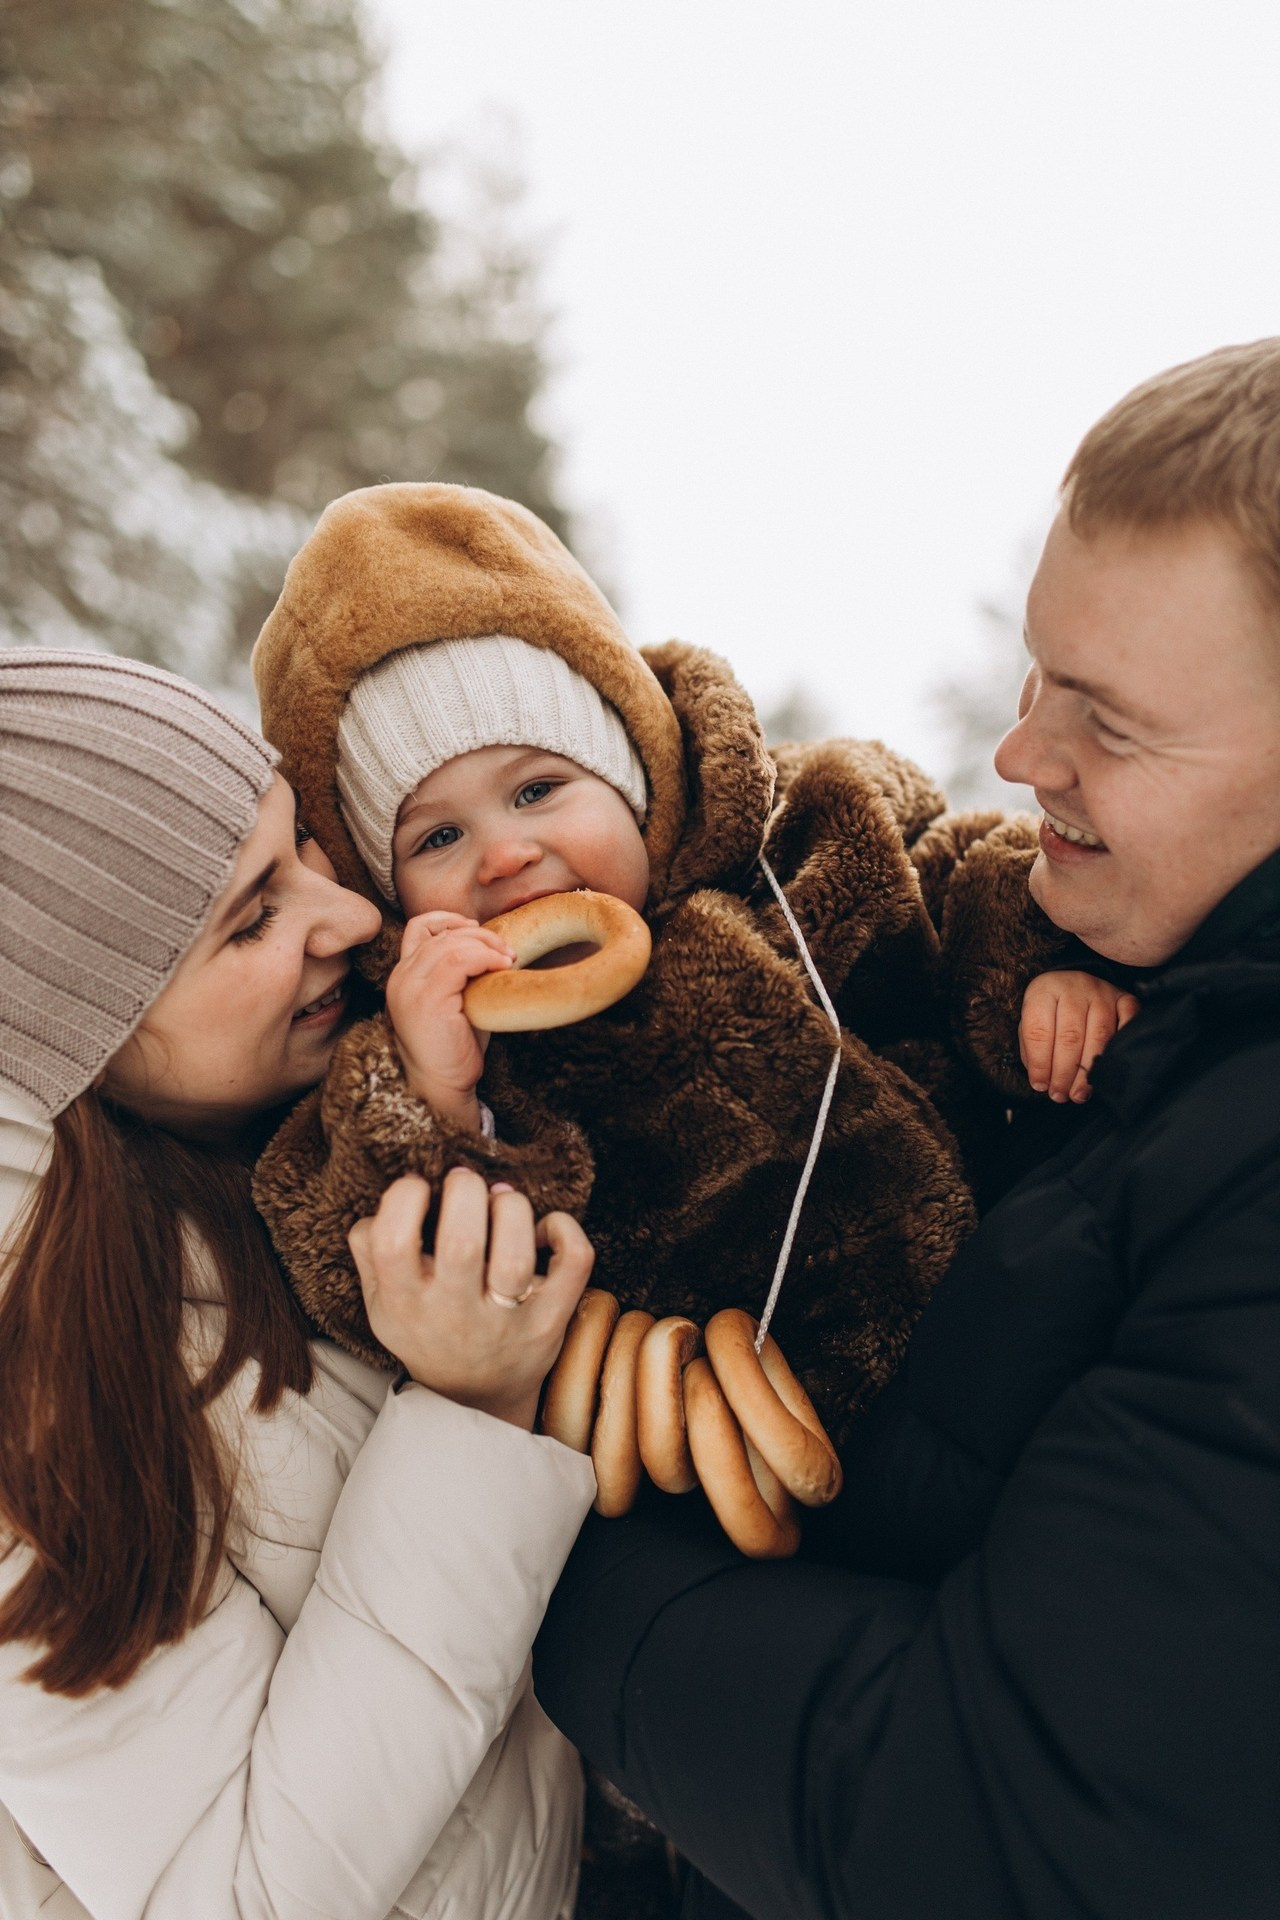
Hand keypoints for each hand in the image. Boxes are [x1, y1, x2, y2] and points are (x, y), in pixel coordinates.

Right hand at [347, 1168, 593, 1428]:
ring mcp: (507, 1321)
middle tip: (464, 1181)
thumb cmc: (426, 1331)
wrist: (475, 1398)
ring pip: (517, 1254)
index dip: (403, 1198)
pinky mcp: (551, 1320)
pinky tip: (544, 1229)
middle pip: (461, 1242)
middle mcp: (454, 1315)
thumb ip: (370, 1250)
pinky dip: (564, 1230)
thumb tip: (388, 1198)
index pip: (392, 1243)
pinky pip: (573, 1263)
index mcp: (405, 1304)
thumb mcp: (381, 1303)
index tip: (417, 1187)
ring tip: (501, 1199)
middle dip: (465, 1191)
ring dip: (511, 1208)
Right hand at [385, 911, 513, 1126]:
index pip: (420, 928)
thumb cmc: (455, 1048)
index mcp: (405, 975)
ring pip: (451, 943)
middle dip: (480, 934)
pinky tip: (502, 967)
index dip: (450, 920)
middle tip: (507, 950)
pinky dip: (485, 957)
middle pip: (441, 933)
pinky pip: (458, 960)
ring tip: (508, 960)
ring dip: (486, 945)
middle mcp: (401, 977)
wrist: (442, 1086)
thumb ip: (465, 973)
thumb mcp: (458, 1001)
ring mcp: (409, 987)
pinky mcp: (426, 1000)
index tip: (478, 929)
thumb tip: (500, 948)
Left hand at [1019, 970, 1139, 1102]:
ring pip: (1099, 1035)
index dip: (1040, 1063)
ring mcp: (1103, 991)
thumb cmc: (1051, 1014)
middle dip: (1065, 1072)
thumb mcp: (1031, 1025)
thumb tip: (1043, 1082)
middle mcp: (1075, 987)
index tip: (1040, 1086)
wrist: (1076, 986)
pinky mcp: (1126, 999)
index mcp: (1044, 990)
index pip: (1039, 1031)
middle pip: (1070, 1036)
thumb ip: (1033, 1051)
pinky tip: (1110, 1070)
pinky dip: (1120, 1049)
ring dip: (1089, 1070)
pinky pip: (1128, 1024)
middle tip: (1061, 1095)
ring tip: (1079, 1093)